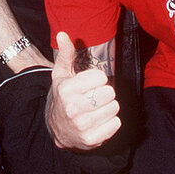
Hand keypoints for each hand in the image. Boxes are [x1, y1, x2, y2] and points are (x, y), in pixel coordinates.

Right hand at [45, 32, 120, 150]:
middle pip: (110, 93)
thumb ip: (66, 54)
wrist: (58, 129)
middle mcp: (73, 108)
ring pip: (114, 108)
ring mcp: (83, 125)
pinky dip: (111, 122)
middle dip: (105, 93)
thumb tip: (63, 34)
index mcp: (66, 90)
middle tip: (94, 97)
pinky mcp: (92, 139)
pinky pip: (116, 124)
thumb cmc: (63, 97)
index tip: (90, 84)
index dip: (98, 79)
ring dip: (108, 107)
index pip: (101, 77)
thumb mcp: (61, 75)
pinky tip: (100, 120)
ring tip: (96, 108)